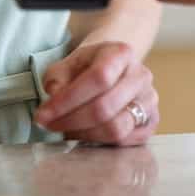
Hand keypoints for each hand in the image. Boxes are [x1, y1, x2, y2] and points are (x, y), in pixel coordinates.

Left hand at [34, 42, 158, 144]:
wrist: (113, 68)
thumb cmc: (88, 66)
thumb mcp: (68, 63)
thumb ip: (56, 77)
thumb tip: (53, 95)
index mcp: (121, 53)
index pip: (98, 78)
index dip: (68, 100)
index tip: (43, 114)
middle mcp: (140, 76)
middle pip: (105, 107)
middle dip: (71, 121)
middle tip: (49, 125)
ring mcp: (149, 100)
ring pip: (116, 129)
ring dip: (85, 134)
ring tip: (66, 129)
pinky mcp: (151, 123)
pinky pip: (125, 142)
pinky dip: (100, 142)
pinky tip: (84, 134)